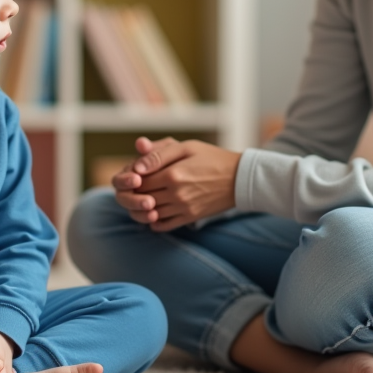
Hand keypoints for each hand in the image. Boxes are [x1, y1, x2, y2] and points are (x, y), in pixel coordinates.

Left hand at [111, 136, 240, 231]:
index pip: (139, 181)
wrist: (239, 178)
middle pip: (142, 198)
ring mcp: (183, 208)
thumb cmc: (211, 158)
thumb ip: (159, 154)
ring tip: (145, 196)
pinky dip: (153, 220)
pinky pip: (163, 225)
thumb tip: (137, 167)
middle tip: (137, 185)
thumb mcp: (186, 147)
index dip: (132, 178)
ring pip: (150, 212)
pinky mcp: (190, 217)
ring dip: (142, 206)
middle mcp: (176, 193)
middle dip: (135, 192)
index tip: (135, 173)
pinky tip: (154, 210)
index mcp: (173, 174)